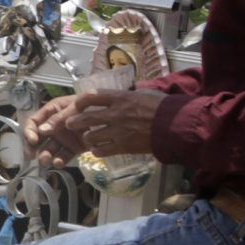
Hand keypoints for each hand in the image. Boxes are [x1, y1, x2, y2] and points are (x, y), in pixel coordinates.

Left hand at [26, 88, 169, 162]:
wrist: (174, 124)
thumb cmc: (161, 106)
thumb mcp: (143, 93)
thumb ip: (126, 95)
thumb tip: (117, 94)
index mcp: (120, 98)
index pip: (91, 97)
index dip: (79, 102)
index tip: (77, 105)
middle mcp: (115, 114)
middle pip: (84, 118)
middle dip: (73, 122)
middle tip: (70, 124)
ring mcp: (118, 132)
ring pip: (90, 137)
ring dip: (86, 138)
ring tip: (88, 138)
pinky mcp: (123, 147)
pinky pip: (101, 151)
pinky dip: (97, 150)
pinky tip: (98, 149)